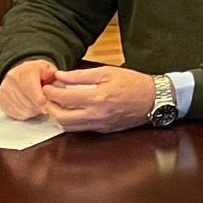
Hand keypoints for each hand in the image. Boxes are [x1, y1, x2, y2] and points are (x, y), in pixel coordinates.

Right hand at [0, 58, 56, 120]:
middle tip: (45, 104)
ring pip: (23, 110)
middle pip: (29, 104)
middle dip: (40, 107)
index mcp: (26, 70)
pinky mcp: (0, 98)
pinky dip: (25, 113)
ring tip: (36, 103)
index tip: (48, 107)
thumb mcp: (52, 71)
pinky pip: (15, 114)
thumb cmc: (40, 73)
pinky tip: (28, 105)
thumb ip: (57, 80)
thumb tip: (57, 91)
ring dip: (33, 111)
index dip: (43, 102)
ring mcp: (4, 89)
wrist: (22, 71)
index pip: (33, 91)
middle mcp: (12, 78)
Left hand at [40, 66, 159, 133]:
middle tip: (48, 97)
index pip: (64, 98)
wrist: (155, 99)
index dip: (51, 92)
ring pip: (70, 127)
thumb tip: (61, 76)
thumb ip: (81, 75)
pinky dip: (72, 122)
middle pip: (62, 118)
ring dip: (59, 117)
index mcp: (97, 98)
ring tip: (58, 105)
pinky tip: (73, 112)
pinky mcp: (104, 131)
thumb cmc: (133, 83)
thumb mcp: (108, 72)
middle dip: (51, 107)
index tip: (47, 86)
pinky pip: (82, 129)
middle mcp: (96, 115)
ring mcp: (100, 125)